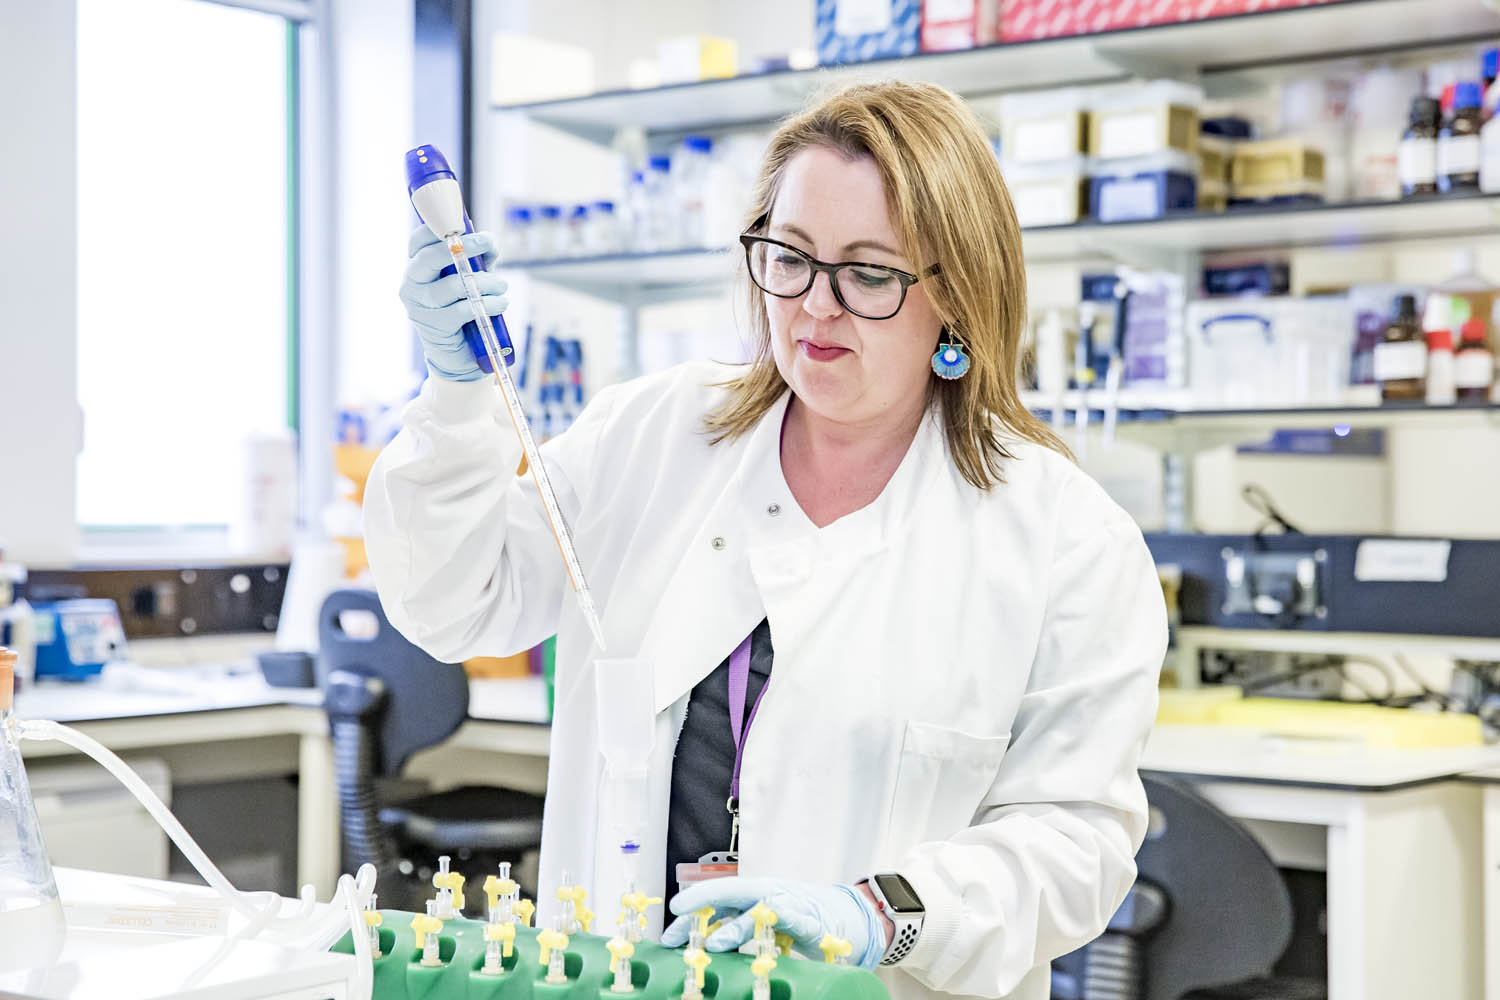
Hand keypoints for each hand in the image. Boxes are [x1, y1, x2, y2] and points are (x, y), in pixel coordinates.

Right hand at [399, 224, 508, 380]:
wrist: (458, 353)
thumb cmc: (464, 308)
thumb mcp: (470, 277)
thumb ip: (479, 258)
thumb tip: (491, 243)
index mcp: (416, 267)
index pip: (418, 241)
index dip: (438, 228)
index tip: (462, 225)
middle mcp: (412, 284)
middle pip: (431, 257)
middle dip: (464, 247)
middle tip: (488, 243)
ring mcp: (420, 306)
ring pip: (455, 285)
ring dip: (486, 282)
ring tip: (502, 286)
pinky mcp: (435, 326)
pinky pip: (464, 309)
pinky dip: (489, 304)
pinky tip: (500, 304)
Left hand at [660, 877, 887, 970]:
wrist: (844, 915)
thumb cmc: (797, 916)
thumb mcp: (760, 920)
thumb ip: (733, 927)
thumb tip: (698, 942)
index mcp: (752, 893)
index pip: (717, 896)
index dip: (694, 903)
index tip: (671, 915)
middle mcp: (768, 892)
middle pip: (732, 892)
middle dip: (704, 901)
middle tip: (679, 916)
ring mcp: (790, 904)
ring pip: (759, 909)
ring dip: (736, 926)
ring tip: (714, 943)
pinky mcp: (811, 922)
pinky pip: (797, 923)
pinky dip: (785, 925)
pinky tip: (771, 932)